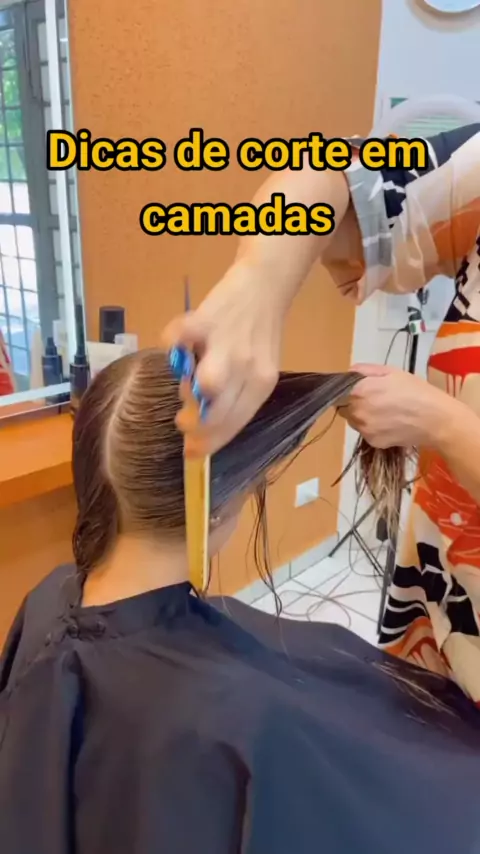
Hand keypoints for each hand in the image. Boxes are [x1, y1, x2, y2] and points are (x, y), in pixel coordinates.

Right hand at [161, 261, 284, 455]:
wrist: (265, 284)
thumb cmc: (257, 332)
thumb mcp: (257, 367)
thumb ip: (235, 393)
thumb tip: (202, 420)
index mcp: (262, 384)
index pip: (235, 424)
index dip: (210, 442)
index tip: (191, 453)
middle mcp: (248, 369)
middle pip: (218, 413)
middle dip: (194, 426)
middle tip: (183, 421)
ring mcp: (227, 344)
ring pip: (208, 385)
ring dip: (188, 391)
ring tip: (184, 384)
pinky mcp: (207, 319)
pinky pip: (181, 338)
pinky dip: (172, 345)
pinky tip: (175, 347)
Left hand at [338, 363, 455, 449]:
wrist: (436, 420)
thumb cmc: (416, 391)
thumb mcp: (392, 372)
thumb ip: (365, 370)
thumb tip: (349, 373)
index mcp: (360, 391)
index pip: (337, 391)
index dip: (346, 390)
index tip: (357, 389)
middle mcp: (357, 412)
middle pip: (343, 407)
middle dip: (354, 402)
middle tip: (375, 398)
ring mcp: (364, 429)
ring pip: (353, 421)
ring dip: (362, 415)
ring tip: (384, 411)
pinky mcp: (373, 442)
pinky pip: (365, 432)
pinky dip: (372, 428)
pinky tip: (389, 423)